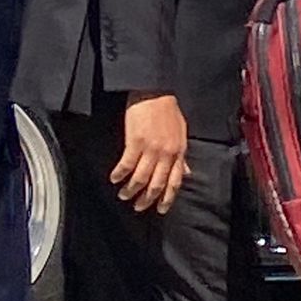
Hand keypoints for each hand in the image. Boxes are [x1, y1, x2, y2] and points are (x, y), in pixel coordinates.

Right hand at [110, 92, 189, 214]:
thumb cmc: (167, 109)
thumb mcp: (181, 132)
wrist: (154, 91)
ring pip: (141, 178)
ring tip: (124, 195)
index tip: (161, 209)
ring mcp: (151, 149)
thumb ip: (181, 155)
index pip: (174, 182)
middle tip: (138, 206)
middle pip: (156, 185)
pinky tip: (114, 179)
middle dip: (147, 199)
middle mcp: (166, 154)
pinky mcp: (135, 142)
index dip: (167, 198)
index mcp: (178, 152)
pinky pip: (127, 165)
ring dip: (131, 190)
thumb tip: (185, 173)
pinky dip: (120, 174)